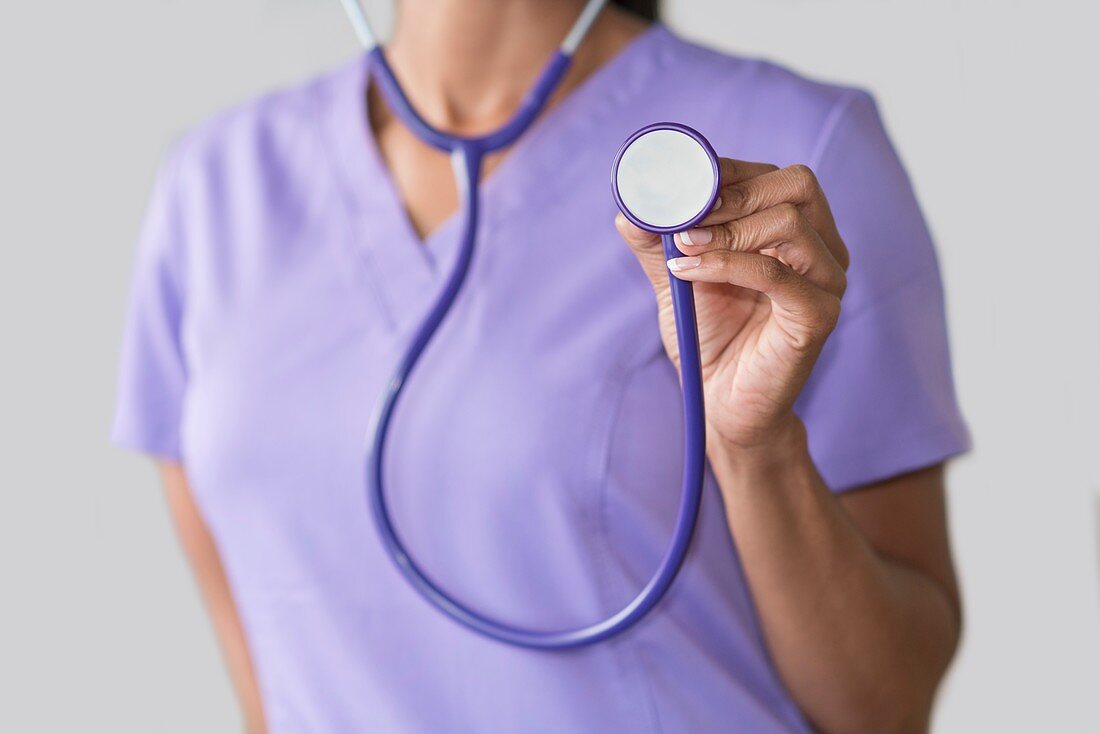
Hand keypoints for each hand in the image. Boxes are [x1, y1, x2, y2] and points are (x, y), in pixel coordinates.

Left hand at [616, 160, 848, 449]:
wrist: (721, 403)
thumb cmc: (709, 337)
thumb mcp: (676, 276)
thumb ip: (657, 240)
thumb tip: (628, 207)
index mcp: (797, 230)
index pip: (776, 176)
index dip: (726, 172)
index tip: (679, 187)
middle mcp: (822, 249)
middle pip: (796, 186)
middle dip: (732, 194)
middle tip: (683, 218)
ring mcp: (827, 281)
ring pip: (790, 223)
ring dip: (727, 229)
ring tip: (681, 249)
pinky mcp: (818, 316)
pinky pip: (778, 275)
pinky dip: (727, 264)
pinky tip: (688, 272)